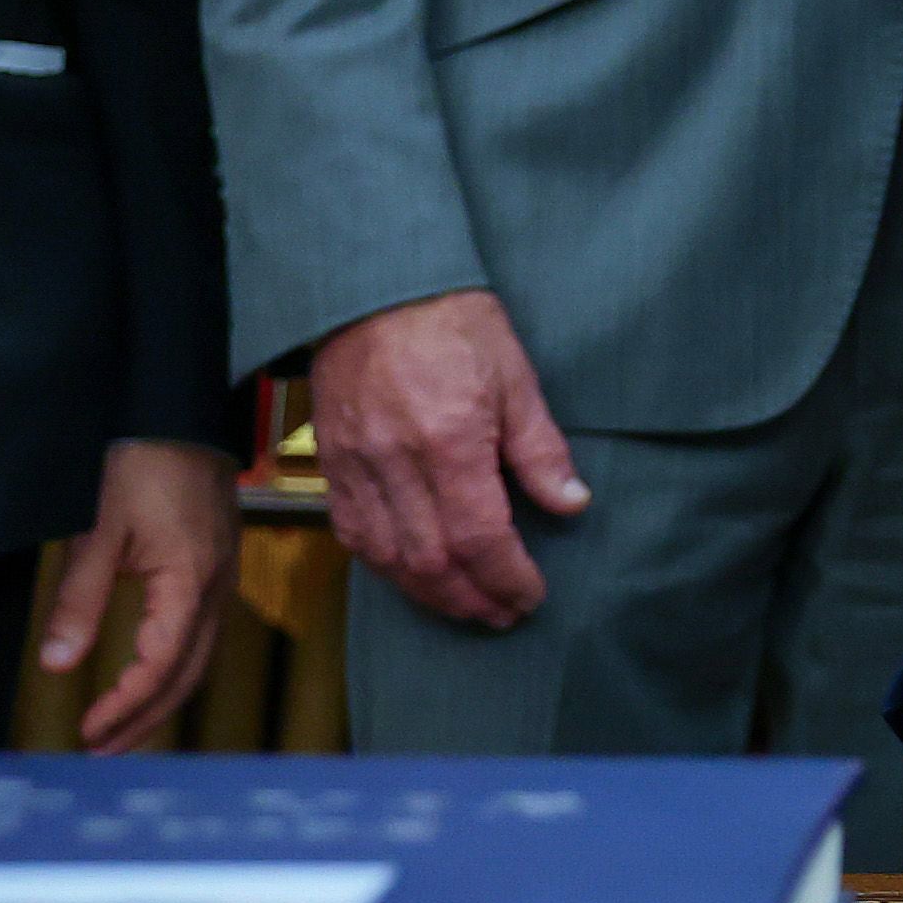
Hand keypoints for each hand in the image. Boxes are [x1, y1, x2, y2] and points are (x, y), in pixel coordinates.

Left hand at [40, 439, 240, 751]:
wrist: (176, 410)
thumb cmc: (137, 463)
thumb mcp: (97, 530)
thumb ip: (79, 599)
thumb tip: (57, 664)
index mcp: (189, 581)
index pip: (160, 665)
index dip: (124, 706)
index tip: (87, 732)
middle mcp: (216, 587)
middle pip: (189, 674)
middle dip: (147, 718)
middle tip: (102, 750)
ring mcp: (223, 575)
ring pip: (201, 657)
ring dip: (162, 698)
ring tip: (122, 726)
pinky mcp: (218, 564)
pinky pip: (203, 633)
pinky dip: (176, 667)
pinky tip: (150, 673)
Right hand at [308, 287, 586, 630]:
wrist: (374, 288)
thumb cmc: (453, 323)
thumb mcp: (515, 376)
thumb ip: (539, 448)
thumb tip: (572, 503)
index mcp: (449, 440)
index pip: (479, 536)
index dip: (507, 577)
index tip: (530, 595)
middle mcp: (395, 462)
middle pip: (431, 560)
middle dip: (472, 598)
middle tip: (504, 614)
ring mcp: (355, 466)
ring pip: (388, 558)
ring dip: (429, 594)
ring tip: (467, 606)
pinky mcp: (331, 464)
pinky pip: (353, 534)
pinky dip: (385, 566)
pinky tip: (413, 575)